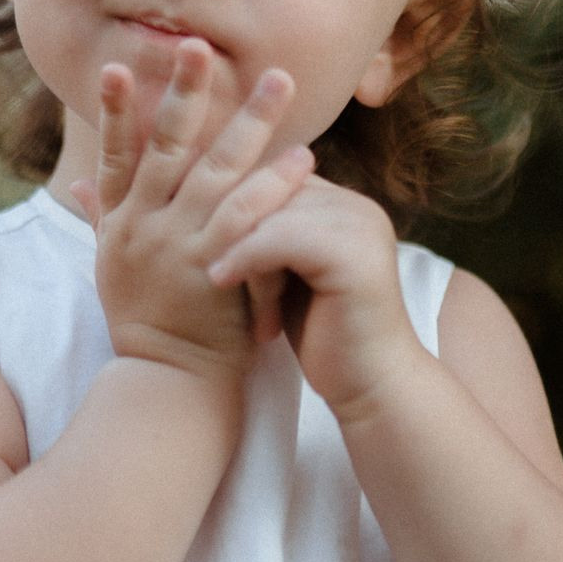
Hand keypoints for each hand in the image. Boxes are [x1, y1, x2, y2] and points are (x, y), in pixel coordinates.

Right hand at [69, 38, 314, 390]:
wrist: (168, 381)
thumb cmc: (145, 322)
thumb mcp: (112, 268)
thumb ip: (99, 220)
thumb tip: (75, 185)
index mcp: (121, 222)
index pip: (114, 154)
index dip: (112, 110)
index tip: (116, 65)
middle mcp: (145, 227)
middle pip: (166, 147)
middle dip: (185, 92)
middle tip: (201, 45)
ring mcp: (178, 246)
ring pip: (213, 172)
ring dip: (248, 124)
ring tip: (279, 83)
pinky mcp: (212, 269)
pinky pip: (246, 218)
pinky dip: (272, 186)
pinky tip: (302, 160)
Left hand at [203, 174, 425, 416]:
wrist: (369, 386)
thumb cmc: (323, 335)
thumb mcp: (287, 274)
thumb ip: (267, 235)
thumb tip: (207, 202)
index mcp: (345, 205)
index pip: (274, 175)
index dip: (232, 202)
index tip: (193, 232)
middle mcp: (358, 206)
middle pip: (272, 187)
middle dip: (231, 222)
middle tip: (195, 255)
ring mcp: (361, 227)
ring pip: (272, 211)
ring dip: (235, 244)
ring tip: (210, 276)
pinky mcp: (354, 256)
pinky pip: (281, 239)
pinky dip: (245, 258)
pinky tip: (219, 280)